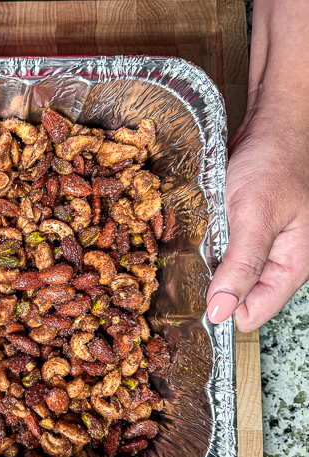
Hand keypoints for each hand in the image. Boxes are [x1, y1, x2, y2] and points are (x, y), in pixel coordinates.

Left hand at [207, 108, 308, 331]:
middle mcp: (279, 260)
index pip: (252, 313)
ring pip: (226, 272)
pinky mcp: (246, 229)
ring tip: (192, 243)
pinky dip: (208, 244)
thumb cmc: (276, 160)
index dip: (222, 310)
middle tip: (184, 267)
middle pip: (237, 296)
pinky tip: (199, 231)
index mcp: (293, 265)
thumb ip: (241, 266)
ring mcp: (263, 245)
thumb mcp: (255, 215)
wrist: (275, 121)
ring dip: (206, 263)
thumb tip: (221, 313)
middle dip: (211, 285)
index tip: (191, 299)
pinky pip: (222, 250)